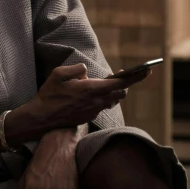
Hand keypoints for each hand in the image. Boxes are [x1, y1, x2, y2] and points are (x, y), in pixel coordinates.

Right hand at [27, 62, 147, 130]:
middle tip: (122, 74)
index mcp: (91, 89)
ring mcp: (94, 111)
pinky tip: (95, 93)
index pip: (120, 82)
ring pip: (113, 100)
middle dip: (126, 82)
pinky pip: (103, 106)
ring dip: (115, 91)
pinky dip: (104, 98)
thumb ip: (76, 69)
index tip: (147, 70)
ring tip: (109, 82)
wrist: (42, 118)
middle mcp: (96, 101)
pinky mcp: (89, 117)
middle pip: (121, 92)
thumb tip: (86, 71)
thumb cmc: (49, 95)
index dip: (136, 76)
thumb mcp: (58, 74)